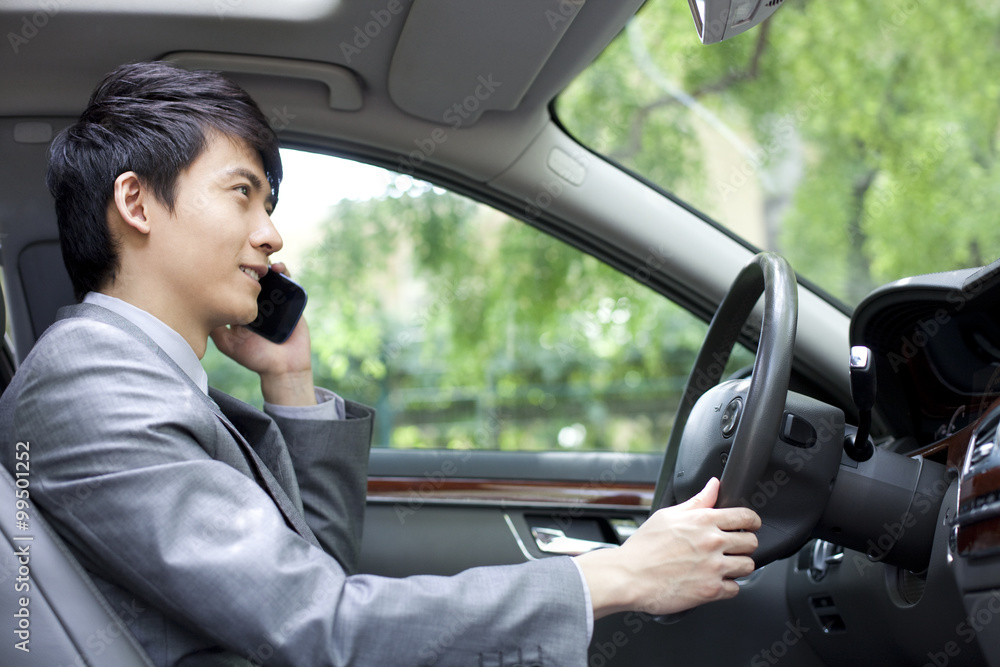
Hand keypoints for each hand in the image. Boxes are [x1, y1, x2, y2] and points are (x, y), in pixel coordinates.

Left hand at [210, 262, 316, 405]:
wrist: (283, 368)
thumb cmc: (255, 358)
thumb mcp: (227, 344)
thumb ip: (215, 328)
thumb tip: (198, 308)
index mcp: (243, 307)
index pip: (236, 284)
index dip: (231, 272)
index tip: (225, 262)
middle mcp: (258, 301)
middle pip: (253, 276)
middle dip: (249, 264)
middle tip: (244, 257)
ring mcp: (275, 300)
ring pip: (270, 276)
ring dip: (267, 264)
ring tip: (264, 262)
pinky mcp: (292, 301)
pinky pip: (289, 282)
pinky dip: (285, 272)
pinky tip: (279, 269)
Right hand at [574, 477, 759, 618]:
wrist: (629, 576)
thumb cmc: (643, 547)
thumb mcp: (668, 515)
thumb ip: (697, 501)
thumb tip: (713, 485)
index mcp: (703, 520)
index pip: (745, 516)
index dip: (752, 521)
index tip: (750, 525)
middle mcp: (712, 542)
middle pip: (752, 542)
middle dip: (744, 545)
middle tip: (732, 548)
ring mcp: (714, 567)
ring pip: (748, 566)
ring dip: (738, 566)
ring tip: (724, 566)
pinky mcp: (711, 590)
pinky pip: (736, 589)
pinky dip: (727, 587)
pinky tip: (714, 581)